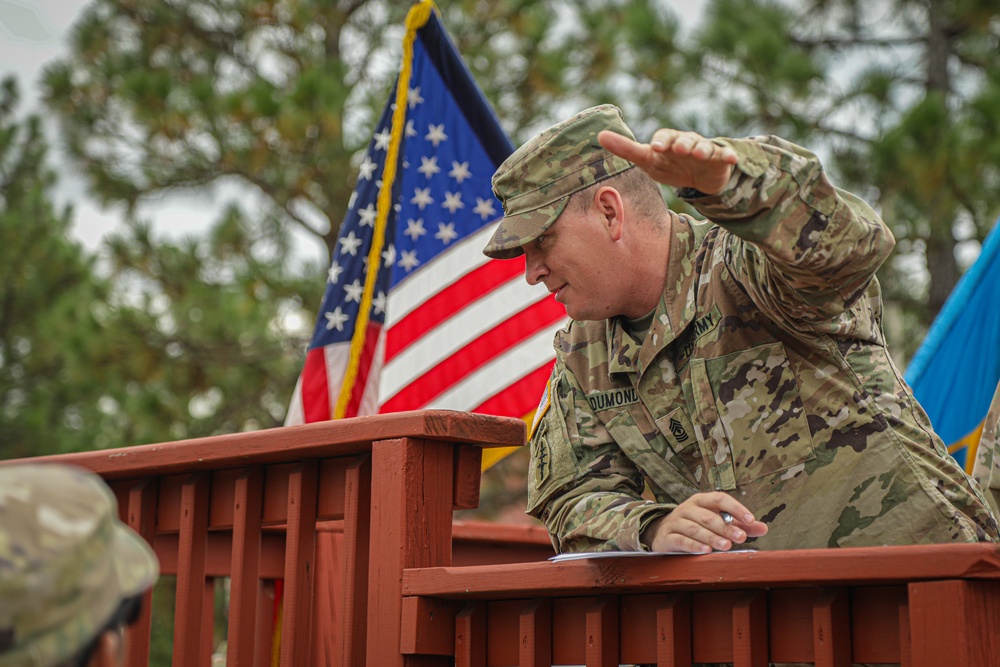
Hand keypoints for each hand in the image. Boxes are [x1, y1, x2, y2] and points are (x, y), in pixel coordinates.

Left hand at [598, 128, 737, 194]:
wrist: (698, 176)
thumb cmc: (668, 164)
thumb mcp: (647, 160)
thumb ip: (626, 149)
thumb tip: (599, 135)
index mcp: (667, 141)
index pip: (663, 137)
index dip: (660, 141)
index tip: (655, 147)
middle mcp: (686, 142)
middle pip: (684, 140)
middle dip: (682, 143)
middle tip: (679, 150)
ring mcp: (704, 149)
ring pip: (703, 147)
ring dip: (702, 149)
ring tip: (699, 154)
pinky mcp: (719, 159)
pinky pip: (724, 156)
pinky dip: (727, 156)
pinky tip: (731, 159)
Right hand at [642, 492, 768, 553]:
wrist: (662, 532)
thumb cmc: (695, 525)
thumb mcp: (716, 521)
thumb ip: (738, 524)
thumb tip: (763, 528)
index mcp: (701, 501)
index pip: (720, 499)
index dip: (736, 508)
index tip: (750, 519)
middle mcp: (688, 508)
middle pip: (708, 516)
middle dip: (726, 527)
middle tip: (741, 537)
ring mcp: (676, 522)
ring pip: (695, 528)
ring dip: (712, 537)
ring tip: (726, 546)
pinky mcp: (667, 537)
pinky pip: (681, 540)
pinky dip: (694, 545)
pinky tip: (706, 550)